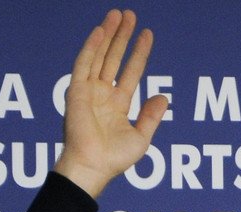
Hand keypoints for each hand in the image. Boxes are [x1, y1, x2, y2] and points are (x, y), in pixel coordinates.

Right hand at [53, 9, 168, 197]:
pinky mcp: (76, 92)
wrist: (93, 167)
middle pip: (114, 58)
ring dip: (108, 35)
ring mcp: (88, 92)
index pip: (131, 71)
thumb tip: (163, 96)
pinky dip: (92, 47)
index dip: (139, 52)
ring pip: (99, 56)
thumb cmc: (114, 159)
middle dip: (122, 37)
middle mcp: (102, 95)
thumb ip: (151, 116)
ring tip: (118, 15)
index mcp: (117, 105)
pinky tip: (101, 32)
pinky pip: (84, 64)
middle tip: (130, 15)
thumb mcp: (141, 137)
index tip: (148, 34)